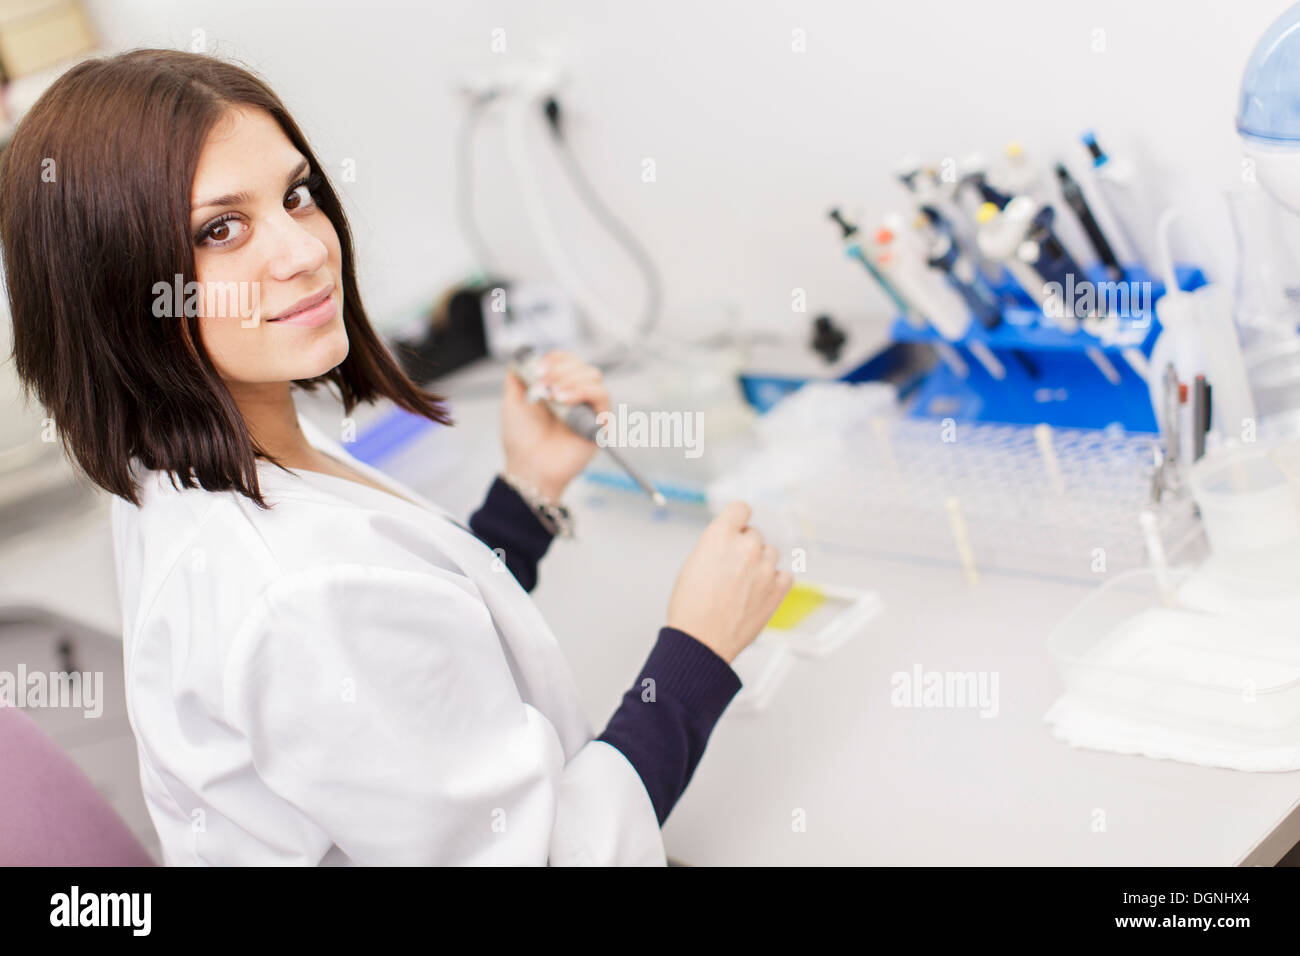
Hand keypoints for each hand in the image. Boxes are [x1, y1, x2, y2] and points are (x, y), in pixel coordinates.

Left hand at [501, 350, 610, 500]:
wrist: (529, 467)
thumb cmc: (521, 441)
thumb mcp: (512, 402)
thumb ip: (517, 377)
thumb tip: (521, 357)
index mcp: (558, 389)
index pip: (567, 361)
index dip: (555, 358)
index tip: (538, 367)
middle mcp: (576, 397)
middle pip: (582, 365)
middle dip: (560, 369)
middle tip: (542, 384)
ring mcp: (589, 409)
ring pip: (593, 376)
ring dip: (570, 379)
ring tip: (551, 395)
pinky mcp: (600, 423)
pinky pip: (601, 395)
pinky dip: (582, 391)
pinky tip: (562, 401)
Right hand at [665, 501, 792, 663]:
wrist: (701, 641)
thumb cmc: (691, 609)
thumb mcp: (693, 564)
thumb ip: (716, 548)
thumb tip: (728, 546)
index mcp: (719, 536)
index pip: (740, 509)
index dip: (737, 520)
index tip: (738, 527)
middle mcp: (745, 547)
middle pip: (755, 534)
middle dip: (746, 548)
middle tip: (734, 569)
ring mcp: (765, 567)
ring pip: (771, 553)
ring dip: (761, 564)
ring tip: (744, 584)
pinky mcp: (778, 588)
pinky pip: (785, 575)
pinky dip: (775, 581)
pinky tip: (760, 592)